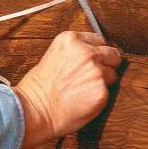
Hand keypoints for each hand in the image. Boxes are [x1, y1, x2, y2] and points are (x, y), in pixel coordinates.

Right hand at [13, 31, 120, 148]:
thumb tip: (94, 53)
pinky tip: (84, 99)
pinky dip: (99, 97)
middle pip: (112, 54)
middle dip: (107, 64)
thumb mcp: (54, 55)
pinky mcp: (102, 91)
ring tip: (83, 89)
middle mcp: (86, 52)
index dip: (97, 50)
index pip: (99, 39)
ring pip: (113, 74)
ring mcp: (96, 71)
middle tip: (94, 75)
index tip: (94, 58)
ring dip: (103, 81)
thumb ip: (75, 51)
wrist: (34, 109)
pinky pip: (108, 92)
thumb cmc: (39, 87)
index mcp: (71, 39)